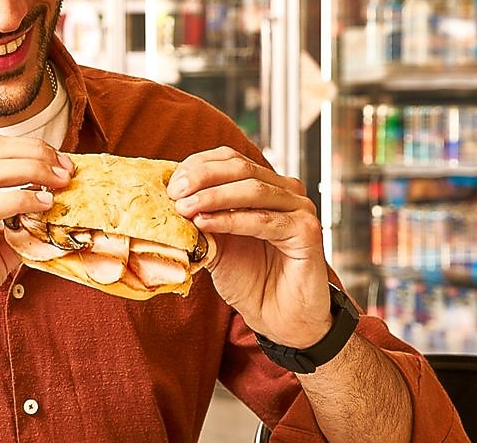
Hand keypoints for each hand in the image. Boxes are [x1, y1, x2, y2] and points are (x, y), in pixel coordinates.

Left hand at [169, 146, 331, 348]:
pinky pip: (263, 220)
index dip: (198, 166)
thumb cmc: (250, 280)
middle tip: (175, 193)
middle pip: (241, 168)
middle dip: (202, 178)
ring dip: (213, 197)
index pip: (230, 159)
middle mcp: (285, 191)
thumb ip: (200, 218)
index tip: (170, 184)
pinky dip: (231, 220)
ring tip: (185, 208)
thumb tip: (169, 198)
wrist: (279, 318)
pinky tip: (205, 224)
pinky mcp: (307, 231)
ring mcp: (299, 209)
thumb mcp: (216, 243)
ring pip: (252, 190)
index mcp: (265, 185)